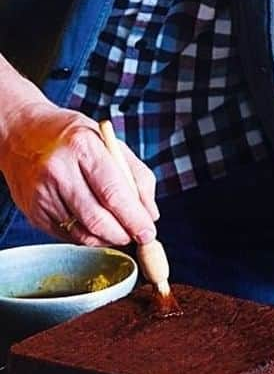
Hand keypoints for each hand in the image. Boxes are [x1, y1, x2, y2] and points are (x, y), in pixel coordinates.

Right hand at [0, 102, 157, 246]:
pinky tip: (96, 228)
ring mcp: (42, 194)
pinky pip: (67, 236)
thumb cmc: (73, 137)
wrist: (22, 134)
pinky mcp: (33, 212)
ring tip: (120, 232)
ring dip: (107, 239)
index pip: (114, 192)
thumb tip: (150, 214)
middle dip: (123, 234)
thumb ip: (136, 175)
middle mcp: (58, 171)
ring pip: (82, 233)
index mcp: (82, 147)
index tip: (149, 232)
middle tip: (138, 237)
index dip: (134, 218)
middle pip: (97, 219)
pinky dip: (88, 238)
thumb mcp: (109, 142)